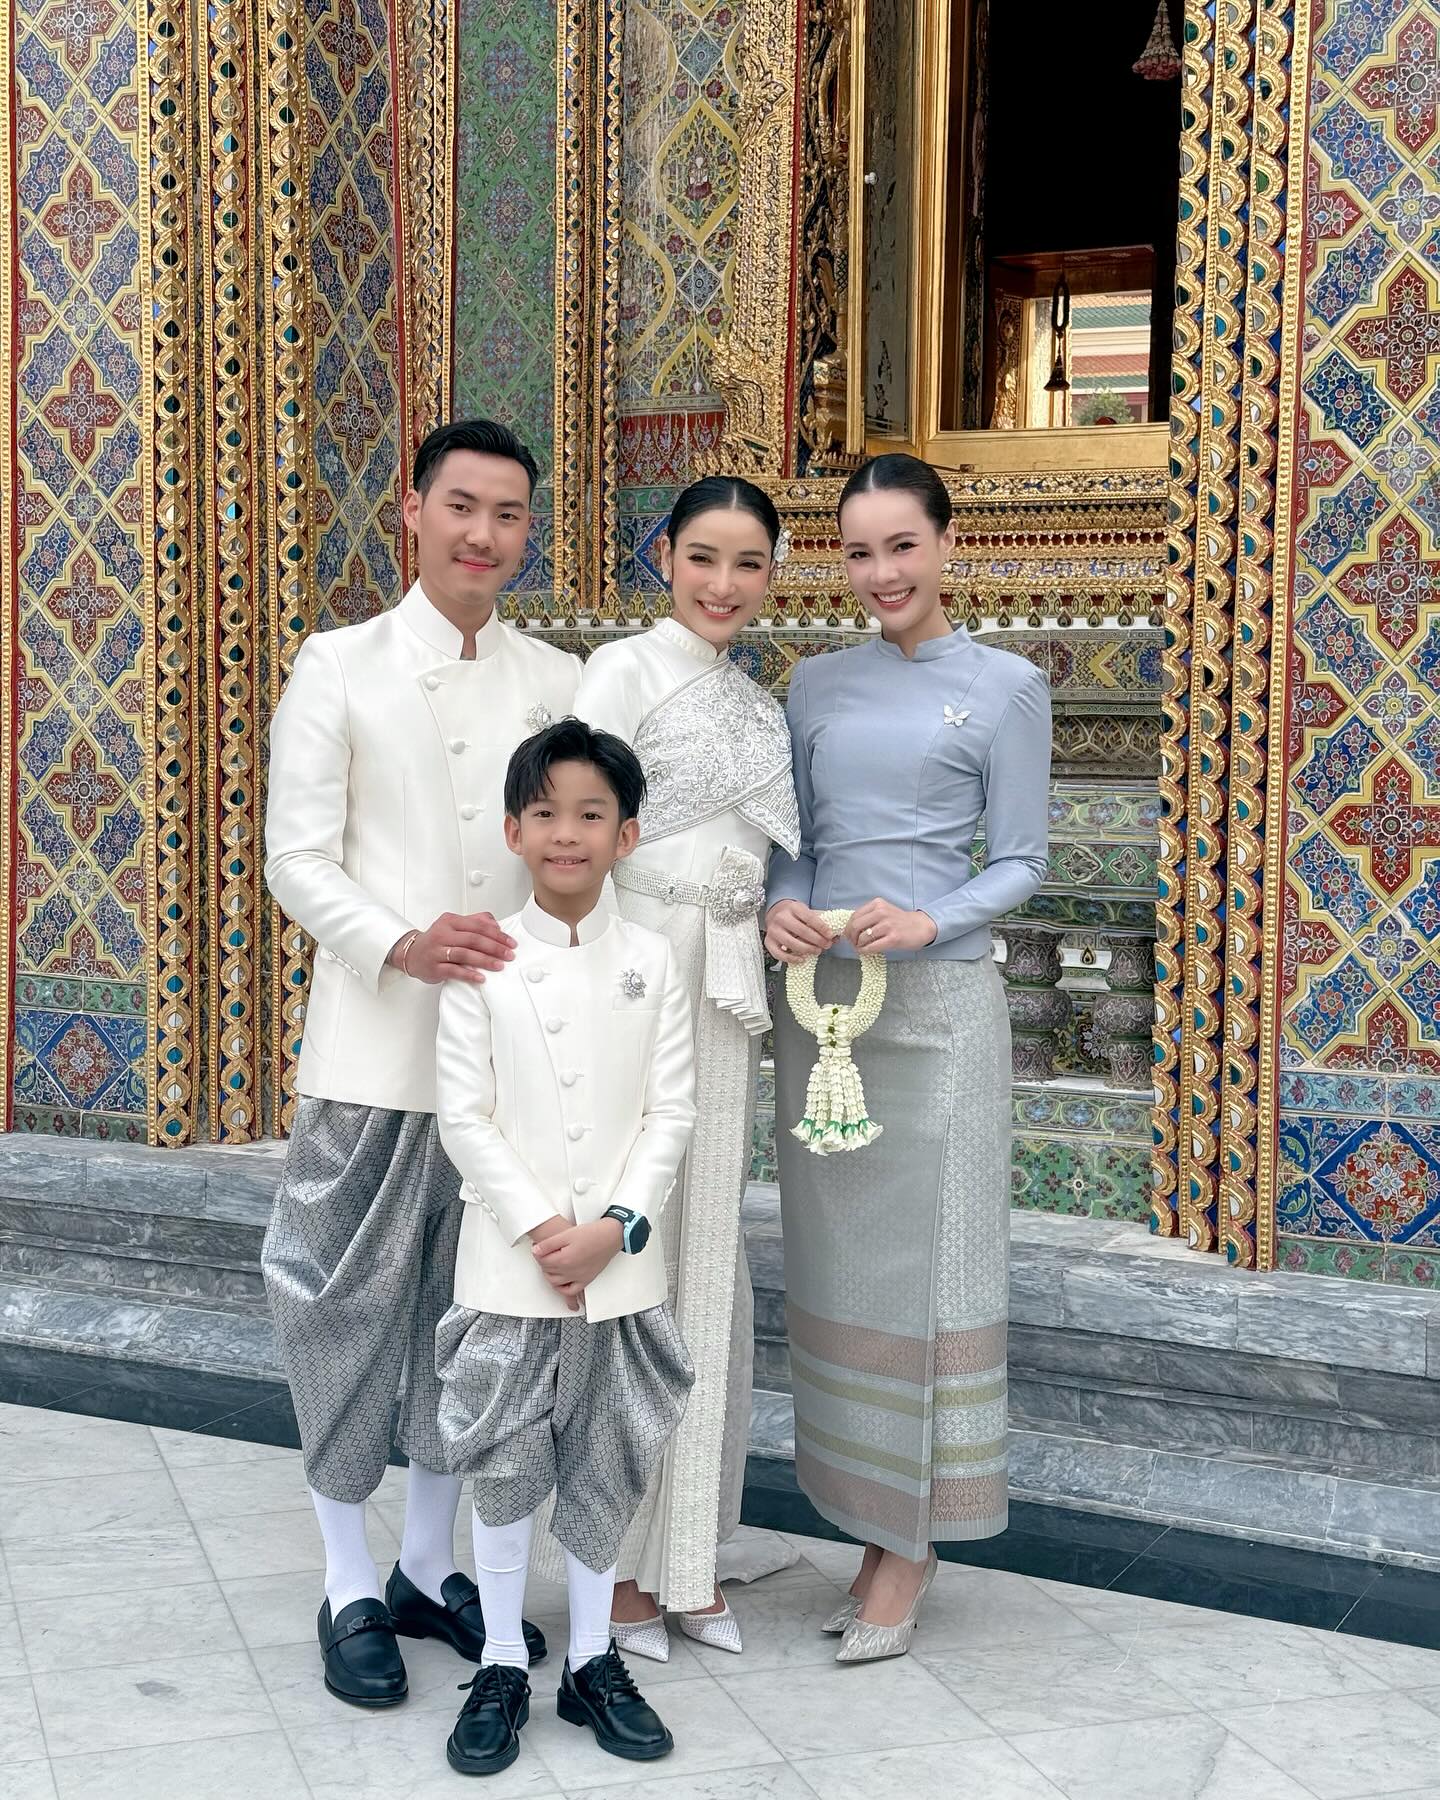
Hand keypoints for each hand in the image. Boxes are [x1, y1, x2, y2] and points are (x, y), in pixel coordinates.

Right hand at [391, 912, 515, 982]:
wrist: (411, 954)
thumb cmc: (436, 940)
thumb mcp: (454, 925)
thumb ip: (475, 921)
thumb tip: (496, 925)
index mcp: (450, 921)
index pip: (478, 925)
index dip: (497, 934)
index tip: (510, 942)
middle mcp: (443, 934)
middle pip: (473, 939)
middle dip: (494, 947)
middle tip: (509, 954)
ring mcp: (437, 951)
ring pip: (464, 954)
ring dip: (485, 960)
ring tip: (499, 966)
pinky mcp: (434, 967)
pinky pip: (453, 971)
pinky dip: (468, 974)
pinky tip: (480, 978)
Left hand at [532, 1218, 624, 1304]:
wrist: (611, 1236)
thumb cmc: (592, 1233)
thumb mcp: (567, 1234)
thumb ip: (549, 1244)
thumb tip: (535, 1251)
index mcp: (564, 1259)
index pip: (542, 1261)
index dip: (537, 1253)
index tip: (538, 1248)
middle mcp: (570, 1272)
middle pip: (548, 1271)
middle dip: (542, 1262)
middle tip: (543, 1254)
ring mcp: (579, 1277)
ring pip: (556, 1283)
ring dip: (549, 1275)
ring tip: (550, 1265)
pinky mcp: (586, 1280)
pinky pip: (571, 1291)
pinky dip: (562, 1289)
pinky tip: (560, 1283)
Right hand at [764, 900, 837, 964]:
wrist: (775, 912)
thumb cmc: (794, 914)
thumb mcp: (806, 912)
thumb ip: (821, 922)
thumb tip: (836, 937)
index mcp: (793, 908)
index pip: (810, 918)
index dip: (822, 928)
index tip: (831, 935)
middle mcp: (781, 918)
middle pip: (802, 931)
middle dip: (817, 940)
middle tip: (826, 945)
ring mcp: (773, 931)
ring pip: (792, 944)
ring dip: (807, 950)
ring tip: (817, 951)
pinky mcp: (768, 942)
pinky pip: (779, 954)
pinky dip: (791, 959)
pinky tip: (802, 959)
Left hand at [845, 899, 936, 954]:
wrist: (921, 927)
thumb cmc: (900, 921)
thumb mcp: (884, 911)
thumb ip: (869, 916)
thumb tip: (850, 928)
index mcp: (877, 904)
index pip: (854, 916)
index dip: (848, 928)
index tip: (849, 935)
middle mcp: (882, 912)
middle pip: (855, 926)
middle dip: (851, 937)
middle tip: (853, 943)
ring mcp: (888, 925)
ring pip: (862, 937)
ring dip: (858, 945)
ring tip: (861, 948)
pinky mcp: (893, 938)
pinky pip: (872, 947)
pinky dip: (865, 951)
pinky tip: (866, 952)